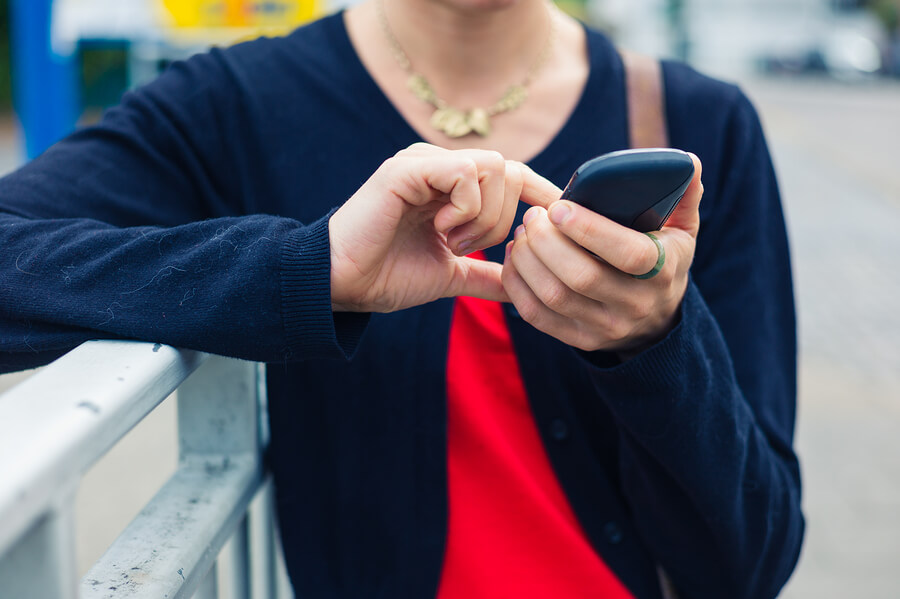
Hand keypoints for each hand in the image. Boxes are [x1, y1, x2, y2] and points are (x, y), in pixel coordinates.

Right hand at [329, 143, 557, 312]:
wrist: (344, 282)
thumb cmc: (387, 275)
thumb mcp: (450, 276)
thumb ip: (486, 276)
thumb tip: (523, 291)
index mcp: (451, 186)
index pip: (511, 173)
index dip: (541, 191)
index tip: (562, 215)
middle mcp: (440, 166)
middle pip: (509, 171)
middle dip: (502, 220)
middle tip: (467, 248)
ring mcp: (424, 162)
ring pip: (493, 168)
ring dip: (483, 216)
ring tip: (451, 241)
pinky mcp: (408, 167)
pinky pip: (465, 173)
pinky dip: (465, 209)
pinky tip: (440, 230)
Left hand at [502, 153, 703, 355]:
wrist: (657, 320)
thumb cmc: (662, 261)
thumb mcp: (682, 232)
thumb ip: (684, 196)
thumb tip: (688, 162)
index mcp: (663, 271)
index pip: (629, 253)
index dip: (590, 230)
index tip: (559, 207)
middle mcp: (635, 304)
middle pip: (582, 277)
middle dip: (547, 242)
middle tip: (533, 216)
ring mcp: (606, 327)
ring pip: (554, 296)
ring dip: (528, 260)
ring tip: (523, 232)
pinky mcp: (580, 339)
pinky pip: (537, 315)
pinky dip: (518, 285)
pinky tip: (517, 259)